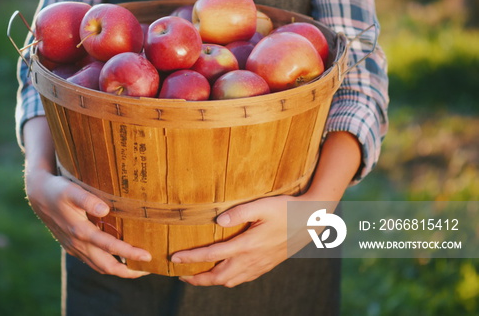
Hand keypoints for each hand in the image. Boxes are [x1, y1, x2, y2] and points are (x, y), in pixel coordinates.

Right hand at [23, 117, 151, 277]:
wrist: (38, 194)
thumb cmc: (57, 189)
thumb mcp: (70, 189)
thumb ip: (86, 199)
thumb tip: (105, 209)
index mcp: (79, 231)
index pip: (109, 247)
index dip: (129, 253)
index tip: (147, 255)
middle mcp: (77, 244)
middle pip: (106, 266)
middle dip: (129, 270)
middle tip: (149, 268)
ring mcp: (74, 248)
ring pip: (99, 267)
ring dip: (120, 270)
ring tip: (139, 268)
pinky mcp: (73, 247)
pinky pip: (93, 262)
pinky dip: (108, 264)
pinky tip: (120, 260)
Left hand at [171, 194, 306, 286]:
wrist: (312, 220)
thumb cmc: (287, 209)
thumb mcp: (263, 205)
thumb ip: (239, 212)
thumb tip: (218, 220)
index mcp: (248, 245)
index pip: (213, 255)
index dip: (191, 258)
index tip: (174, 259)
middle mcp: (252, 259)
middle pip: (218, 277)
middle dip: (197, 278)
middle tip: (180, 274)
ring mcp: (260, 265)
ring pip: (230, 281)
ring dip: (210, 281)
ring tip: (196, 276)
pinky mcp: (266, 265)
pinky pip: (242, 279)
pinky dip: (227, 280)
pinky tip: (222, 273)